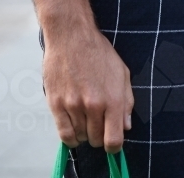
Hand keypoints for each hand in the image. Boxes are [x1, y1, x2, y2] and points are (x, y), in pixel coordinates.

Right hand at [43, 22, 133, 153]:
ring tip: (85, 116)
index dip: (114, 147)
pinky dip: (70, 137)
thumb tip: (126, 126)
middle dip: (99, 136)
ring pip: (81, 137)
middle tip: (98, 123)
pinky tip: (74, 128)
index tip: (112, 142)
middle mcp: (93, 105)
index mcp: (113, 98)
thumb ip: (127, 101)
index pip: (114, 140)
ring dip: (84, 132)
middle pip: (97, 140)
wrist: (72, 36)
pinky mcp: (56, 104)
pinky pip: (64, 134)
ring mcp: (73, 105)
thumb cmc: (99, 52)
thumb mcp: (122, 72)